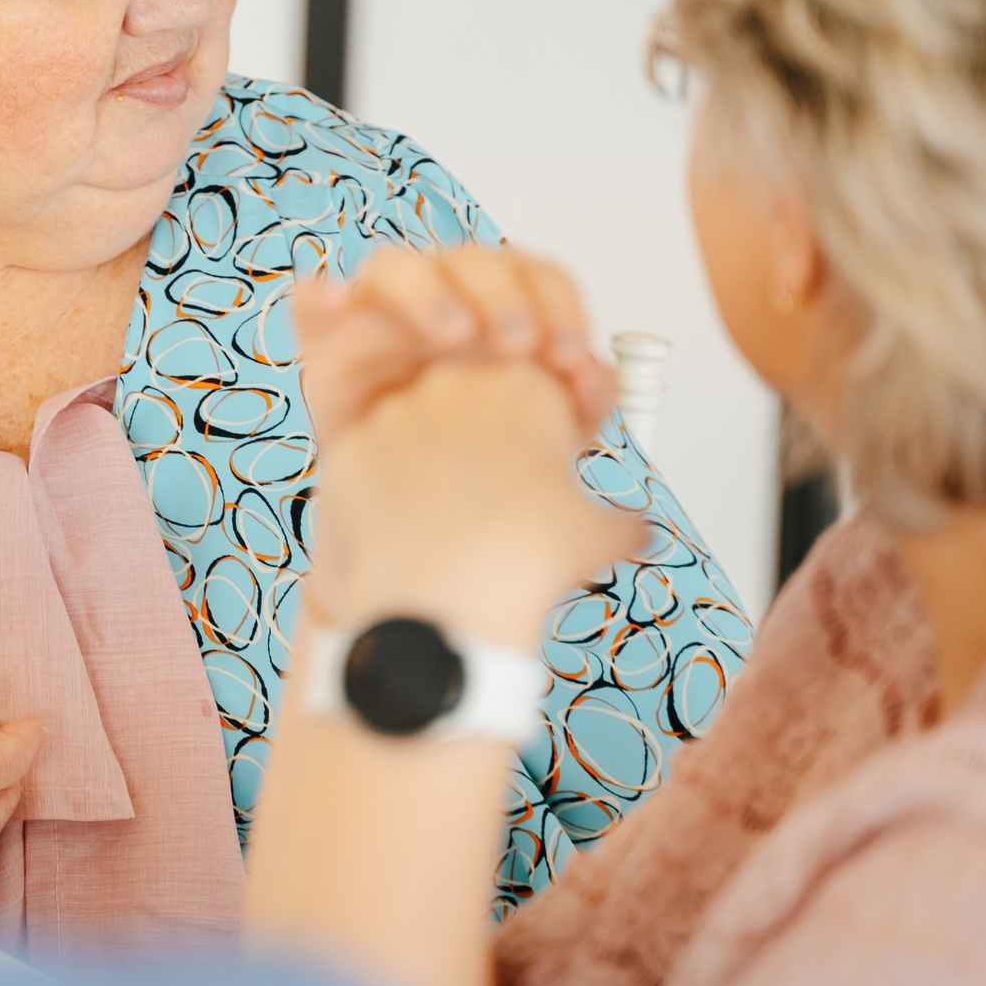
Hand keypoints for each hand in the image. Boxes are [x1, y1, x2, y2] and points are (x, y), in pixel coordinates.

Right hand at [295, 246, 617, 446]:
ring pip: (395, 266)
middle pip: (472, 260)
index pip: (537, 276)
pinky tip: (335, 300)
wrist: (416, 533)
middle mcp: (442, 303)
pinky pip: (312, 303)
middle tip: (521, 347)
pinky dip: (319, 293)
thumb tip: (598, 377)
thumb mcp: (542, 446)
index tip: (573, 357)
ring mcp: (381, 318)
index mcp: (501, 313)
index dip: (560, 305)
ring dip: (429, 292)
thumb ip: (578, 409)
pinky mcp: (327, 344)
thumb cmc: (480, 475)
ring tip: (453, 339)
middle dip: (503, 296)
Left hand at [313, 359, 641, 649]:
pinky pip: (371, 463)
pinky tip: (404, 532)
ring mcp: (397, 413)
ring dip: (432, 467)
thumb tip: (635, 531)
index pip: (535, 393)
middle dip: (484, 445)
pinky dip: (386, 493)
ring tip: (448, 526)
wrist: (446, 601)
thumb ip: (620, 521)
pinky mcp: (350, 447)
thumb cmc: (524, 562)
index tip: (541, 472)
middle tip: (495, 501)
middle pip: (473, 403)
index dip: (539, 439)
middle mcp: (457, 384)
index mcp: (525, 389)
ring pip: (418, 431)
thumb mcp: (597, 536)